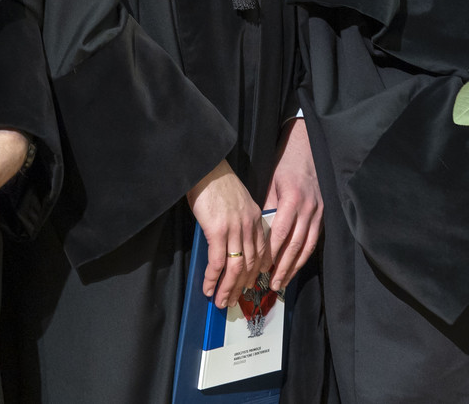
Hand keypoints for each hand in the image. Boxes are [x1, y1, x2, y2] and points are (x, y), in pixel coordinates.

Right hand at [187, 161, 268, 308]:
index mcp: (255, 218)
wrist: (206, 167)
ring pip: (235, 267)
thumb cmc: (216, 183)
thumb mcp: (237, 201)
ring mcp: (234, 228)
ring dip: (228, 287)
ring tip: (221, 301)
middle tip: (233, 301)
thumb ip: (240, 221)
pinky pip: (218, 261)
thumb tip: (230, 243)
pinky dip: (213, 278)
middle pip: (250, 264)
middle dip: (242, 286)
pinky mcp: (217, 230)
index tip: (250, 285)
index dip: (256, 272)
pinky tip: (208, 288)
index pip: (261, 252)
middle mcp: (249, 225)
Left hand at [262, 119, 321, 290]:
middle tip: (272, 285)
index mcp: (293, 199)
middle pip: (295, 245)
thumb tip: (257, 233)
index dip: (271, 253)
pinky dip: (304, 256)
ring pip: (307, 246)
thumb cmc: (286, 164)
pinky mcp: (324, 213)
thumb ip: (266, 208)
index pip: (281, 234)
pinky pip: (314, 239)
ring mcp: (319, 211)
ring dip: (294, 266)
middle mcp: (309, 208)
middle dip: (283, 267)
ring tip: (282, 282)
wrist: (308, 147)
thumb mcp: (271, 183)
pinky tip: (295, 266)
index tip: (260, 269)